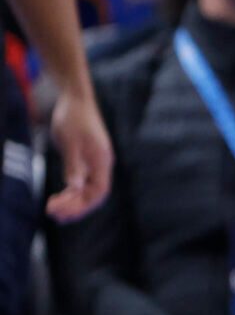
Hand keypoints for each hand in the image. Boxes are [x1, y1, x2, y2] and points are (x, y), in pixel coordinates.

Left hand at [46, 92, 112, 220]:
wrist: (75, 100)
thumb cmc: (73, 118)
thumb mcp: (70, 141)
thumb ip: (73, 165)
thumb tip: (74, 188)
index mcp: (102, 160)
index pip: (99, 191)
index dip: (82, 204)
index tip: (61, 210)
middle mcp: (101, 164)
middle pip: (94, 194)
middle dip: (75, 207)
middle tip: (52, 214)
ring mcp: (95, 163)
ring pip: (87, 190)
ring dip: (72, 202)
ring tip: (53, 210)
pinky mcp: (86, 160)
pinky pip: (81, 182)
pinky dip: (70, 192)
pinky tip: (58, 197)